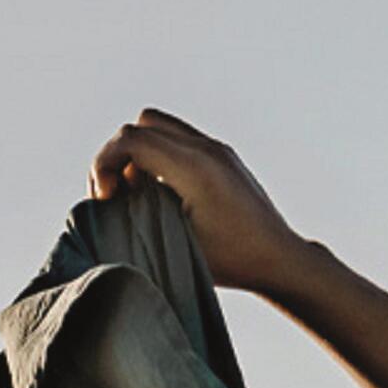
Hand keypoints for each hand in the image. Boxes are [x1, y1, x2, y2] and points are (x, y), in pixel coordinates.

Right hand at [87, 108, 308, 297]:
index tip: (106, 198)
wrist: (282, 260)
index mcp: (195, 169)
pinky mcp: (223, 154)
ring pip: (159, 124)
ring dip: (139, 151)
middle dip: (119, 154)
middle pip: (142, 124)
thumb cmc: (235, 263)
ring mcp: (217, 148)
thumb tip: (110, 204)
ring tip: (139, 191)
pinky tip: (162, 189)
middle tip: (118, 193)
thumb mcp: (181, 245)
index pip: (131, 140)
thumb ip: (143, 216)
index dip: (105, 164)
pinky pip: (178, 137)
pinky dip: (160, 154)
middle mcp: (207, 149)